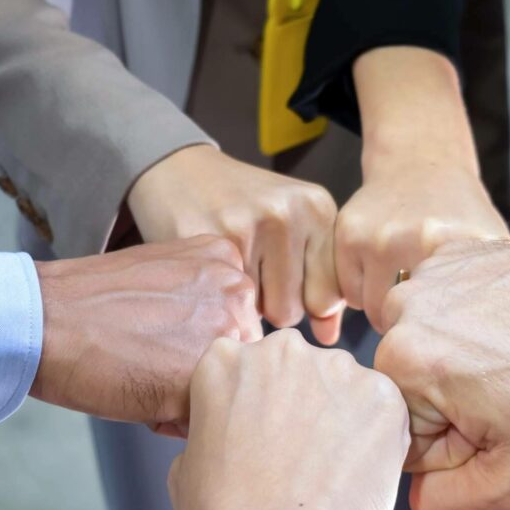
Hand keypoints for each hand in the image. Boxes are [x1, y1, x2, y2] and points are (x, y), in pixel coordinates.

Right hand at [30, 236, 260, 427]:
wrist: (42, 322)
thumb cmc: (91, 307)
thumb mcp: (164, 281)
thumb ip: (206, 304)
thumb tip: (231, 356)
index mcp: (227, 262)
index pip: (240, 325)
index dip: (201, 347)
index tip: (163, 341)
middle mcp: (236, 291)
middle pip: (241, 358)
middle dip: (203, 375)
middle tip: (152, 363)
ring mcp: (225, 330)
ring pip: (227, 388)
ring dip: (192, 398)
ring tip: (146, 378)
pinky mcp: (204, 374)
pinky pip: (205, 417)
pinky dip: (175, 420)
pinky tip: (142, 397)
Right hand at [128, 145, 343, 343]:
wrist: (180, 170)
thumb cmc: (244, 209)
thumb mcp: (293, 232)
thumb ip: (319, 285)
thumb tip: (329, 339)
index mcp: (317, 208)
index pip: (329, 296)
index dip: (304, 303)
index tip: (285, 282)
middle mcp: (288, 213)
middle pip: (294, 310)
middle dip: (272, 305)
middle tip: (252, 273)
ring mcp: (248, 226)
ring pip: (261, 312)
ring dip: (246, 305)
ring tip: (234, 270)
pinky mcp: (210, 241)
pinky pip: (228, 304)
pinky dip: (219, 298)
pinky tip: (212, 271)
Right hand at [170, 329, 408, 509]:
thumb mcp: (188, 460)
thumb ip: (216, 423)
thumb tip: (236, 428)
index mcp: (225, 360)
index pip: (250, 367)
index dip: (259, 406)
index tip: (264, 437)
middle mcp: (280, 350)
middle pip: (298, 368)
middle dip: (301, 403)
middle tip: (300, 456)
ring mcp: (335, 369)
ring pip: (343, 385)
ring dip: (341, 416)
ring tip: (331, 471)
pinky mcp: (381, 395)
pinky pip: (381, 407)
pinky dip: (375, 435)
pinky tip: (356, 473)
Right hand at [343, 45, 509, 330]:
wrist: (419, 164)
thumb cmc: (458, 214)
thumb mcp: (490, 243)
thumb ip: (494, 286)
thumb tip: (489, 338)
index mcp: (457, 244)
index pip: (444, 321)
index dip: (444, 332)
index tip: (447, 328)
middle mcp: (414, 238)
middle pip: (405, 319)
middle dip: (412, 323)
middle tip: (423, 309)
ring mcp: (376, 236)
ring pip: (371, 309)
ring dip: (384, 309)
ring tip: (402, 288)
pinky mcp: (347, 233)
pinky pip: (348, 292)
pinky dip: (361, 292)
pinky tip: (379, 273)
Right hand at [375, 241, 509, 509]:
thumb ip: (445, 503)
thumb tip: (416, 492)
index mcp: (403, 364)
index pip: (400, 437)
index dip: (453, 449)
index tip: (497, 427)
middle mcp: (402, 309)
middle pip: (408, 393)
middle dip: (453, 408)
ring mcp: (427, 275)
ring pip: (424, 354)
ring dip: (462, 367)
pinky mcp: (452, 255)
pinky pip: (443, 315)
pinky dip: (474, 327)